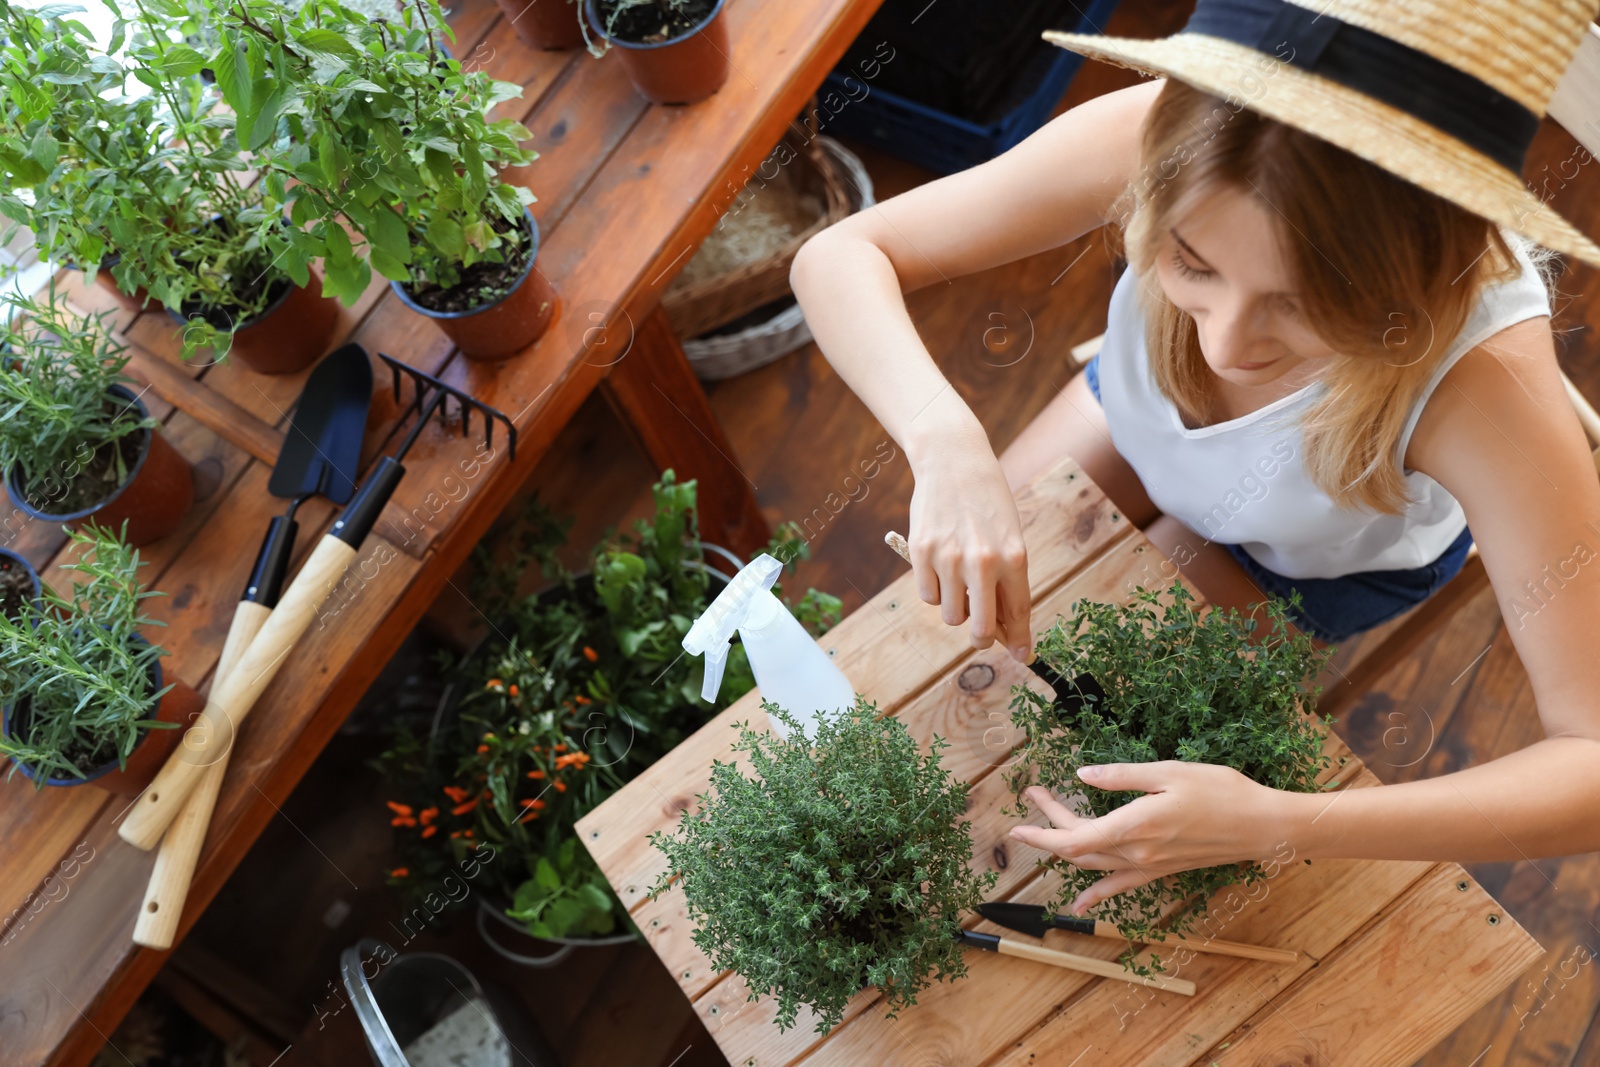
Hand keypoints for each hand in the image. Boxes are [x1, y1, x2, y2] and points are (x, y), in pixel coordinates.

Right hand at [906, 440, 1031, 660]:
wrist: (953, 460)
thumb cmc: (987, 503)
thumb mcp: (1009, 536)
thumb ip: (1006, 579)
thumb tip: (1002, 625)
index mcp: (1013, 556)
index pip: (1018, 612)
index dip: (1020, 640)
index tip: (1024, 657)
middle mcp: (982, 561)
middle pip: (981, 628)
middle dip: (982, 640)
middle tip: (982, 636)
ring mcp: (948, 558)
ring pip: (950, 614)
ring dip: (955, 608)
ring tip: (958, 581)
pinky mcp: (921, 552)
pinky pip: (927, 595)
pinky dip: (934, 589)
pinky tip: (939, 565)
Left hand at [1007, 762, 1297, 914]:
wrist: (1263, 827)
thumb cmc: (1221, 791)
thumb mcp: (1168, 772)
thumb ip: (1121, 777)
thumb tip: (1082, 776)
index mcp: (1134, 825)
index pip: (1073, 838)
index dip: (1041, 832)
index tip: (1017, 822)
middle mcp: (1137, 853)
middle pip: (1079, 848)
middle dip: (1050, 826)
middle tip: (1036, 796)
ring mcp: (1150, 866)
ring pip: (1095, 866)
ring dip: (1066, 850)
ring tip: (1045, 830)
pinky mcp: (1163, 870)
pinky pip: (1121, 885)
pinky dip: (1097, 892)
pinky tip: (1081, 902)